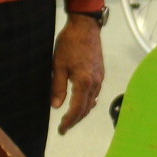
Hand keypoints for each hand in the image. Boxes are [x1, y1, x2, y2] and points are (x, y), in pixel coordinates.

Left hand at [51, 12, 104, 133]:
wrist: (85, 26)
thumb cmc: (69, 43)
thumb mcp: (58, 65)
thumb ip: (58, 87)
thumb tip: (56, 106)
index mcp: (84, 81)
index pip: (77, 108)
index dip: (69, 121)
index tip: (62, 129)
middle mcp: (95, 82)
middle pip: (86, 108)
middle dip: (75, 120)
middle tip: (64, 127)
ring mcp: (100, 78)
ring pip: (92, 101)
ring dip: (82, 111)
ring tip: (71, 117)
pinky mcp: (100, 73)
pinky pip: (95, 93)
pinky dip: (88, 102)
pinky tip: (81, 102)